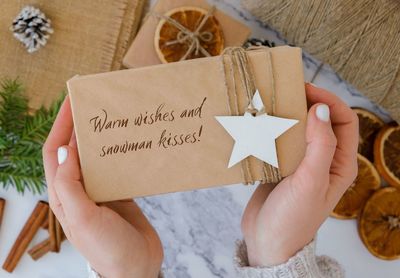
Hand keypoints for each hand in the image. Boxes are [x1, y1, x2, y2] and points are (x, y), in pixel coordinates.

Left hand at [43, 96, 162, 277]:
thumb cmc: (108, 248)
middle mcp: (80, 189)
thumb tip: (67, 150)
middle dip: (82, 124)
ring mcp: (100, 190)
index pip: (56, 151)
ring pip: (98, 156)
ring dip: (104, 137)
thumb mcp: (83, 218)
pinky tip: (132, 143)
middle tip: (96, 103)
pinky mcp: (120, 192)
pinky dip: (123, 152)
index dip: (61, 124)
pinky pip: (118, 166)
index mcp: (65, 193)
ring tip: (116, 118)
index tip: (73, 100)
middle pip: (76, 149)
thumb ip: (71, 185)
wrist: (136, 267)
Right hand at [241, 83, 358, 266]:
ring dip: (287, 114)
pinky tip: (260, 124)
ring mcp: (301, 162)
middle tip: (285, 91)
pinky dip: (272, 128)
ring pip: (299, 129)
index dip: (328, 101)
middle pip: (320, 120)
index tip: (306, 89)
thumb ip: (320, 145)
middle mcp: (322, 160)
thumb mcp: (311, 181)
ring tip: (271, 104)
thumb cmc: (293, 217)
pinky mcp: (281, 165)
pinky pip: (280, 140)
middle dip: (306, 103)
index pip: (343, 120)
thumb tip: (320, 109)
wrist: (267, 242)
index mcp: (339, 164)